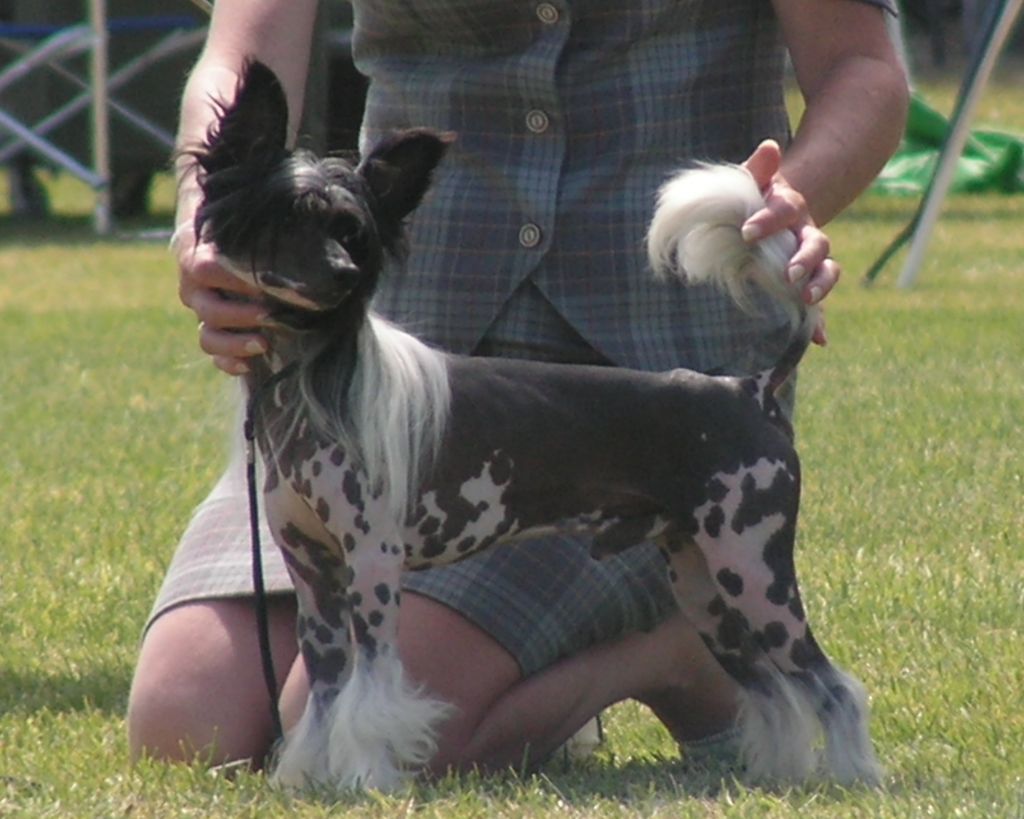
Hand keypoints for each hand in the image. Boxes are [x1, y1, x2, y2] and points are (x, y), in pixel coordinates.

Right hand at [174, 215, 268, 374]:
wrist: (222, 243)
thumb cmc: (242, 234)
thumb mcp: (247, 231)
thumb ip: (260, 240)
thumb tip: (298, 235)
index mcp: (196, 258)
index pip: (206, 270)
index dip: (235, 280)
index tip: (264, 284)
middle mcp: (194, 290)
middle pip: (208, 309)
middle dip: (241, 316)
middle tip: (270, 315)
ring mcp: (202, 315)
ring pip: (207, 337)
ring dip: (235, 344)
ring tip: (264, 344)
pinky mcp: (213, 334)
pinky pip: (214, 357)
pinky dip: (229, 364)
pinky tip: (248, 365)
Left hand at [740, 140, 835, 345]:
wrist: (773, 211)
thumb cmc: (753, 198)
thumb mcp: (750, 181)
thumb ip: (757, 169)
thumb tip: (768, 147)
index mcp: (790, 207)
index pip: (784, 211)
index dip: (768, 221)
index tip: (746, 232)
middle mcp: (806, 233)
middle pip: (816, 244)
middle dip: (805, 259)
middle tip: (788, 273)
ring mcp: (809, 258)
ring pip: (826, 270)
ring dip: (819, 285)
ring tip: (807, 299)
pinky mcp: (806, 281)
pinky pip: (817, 303)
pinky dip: (818, 322)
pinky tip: (818, 340)